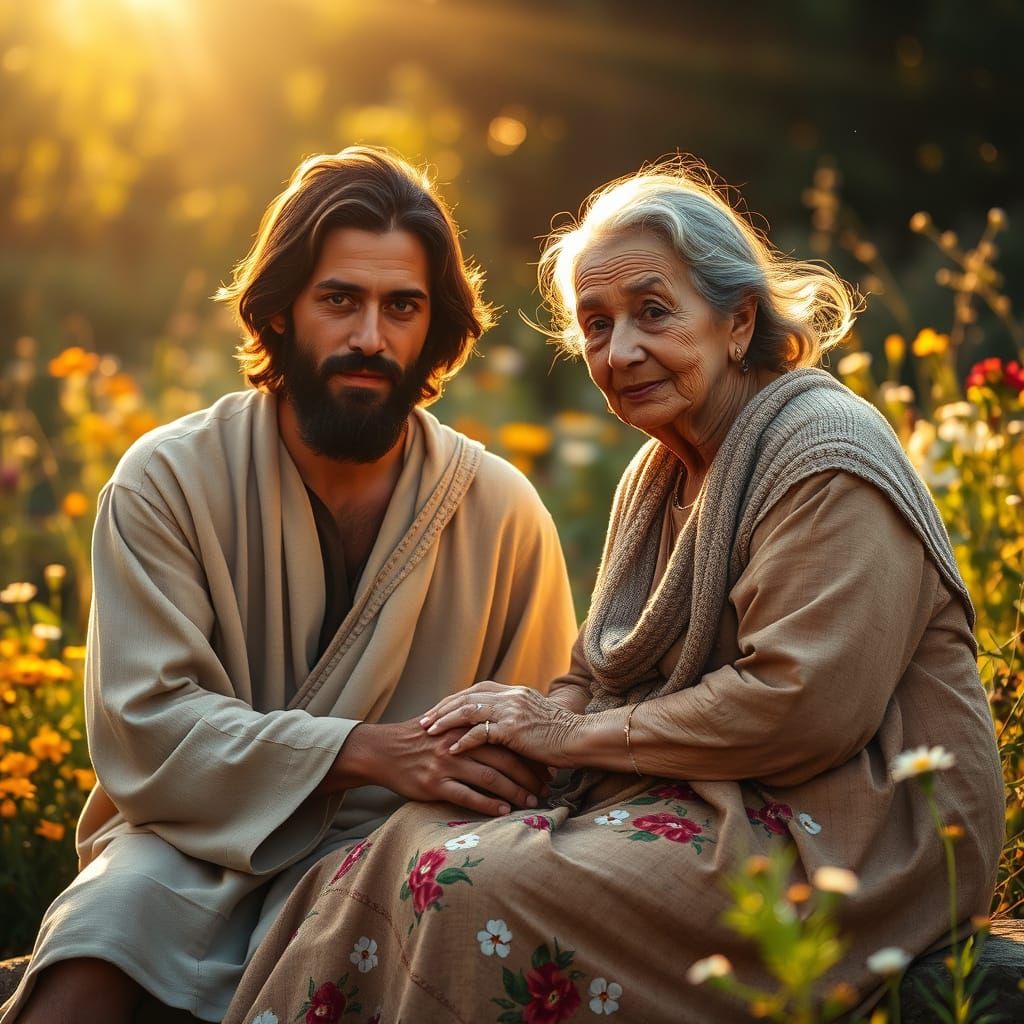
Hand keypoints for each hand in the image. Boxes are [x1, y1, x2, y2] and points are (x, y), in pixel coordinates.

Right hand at [320, 717, 545, 817]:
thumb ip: (474, 725)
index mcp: (465, 726)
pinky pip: (467, 797)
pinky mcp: (434, 784)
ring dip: (515, 792)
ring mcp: (446, 764)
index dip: (528, 753)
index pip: (506, 739)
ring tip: (532, 802)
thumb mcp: (448, 723)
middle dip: (529, 775)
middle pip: (504, 759)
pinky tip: (504, 812)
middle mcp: (459, 743)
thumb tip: (506, 731)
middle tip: (546, 788)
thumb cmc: (420, 738)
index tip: (546, 765)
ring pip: (490, 779)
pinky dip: (488, 805)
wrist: (383, 750)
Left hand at [420, 681, 582, 765]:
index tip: (438, 710)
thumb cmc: (561, 736)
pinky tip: (451, 749)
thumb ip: (516, 718)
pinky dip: (463, 740)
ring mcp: (511, 710)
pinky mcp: (513, 728)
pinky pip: (480, 732)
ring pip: (468, 710)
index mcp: (515, 692)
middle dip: (442, 708)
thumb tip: (498, 728)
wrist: (581, 739)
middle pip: (467, 696)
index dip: (455, 700)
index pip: (476, 689)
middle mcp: (511, 696)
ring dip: (446, 721)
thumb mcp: (536, 719)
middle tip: (423, 721)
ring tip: (429, 732)